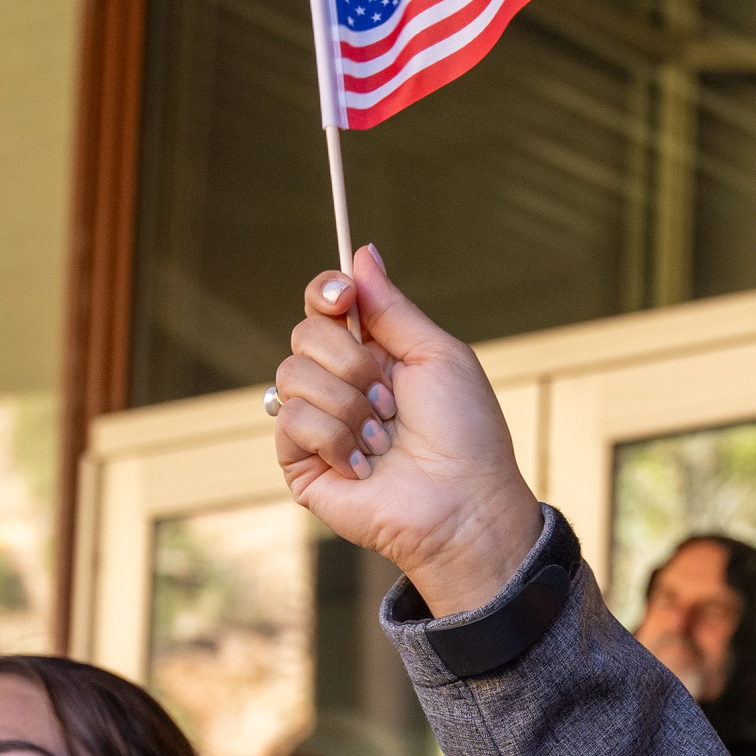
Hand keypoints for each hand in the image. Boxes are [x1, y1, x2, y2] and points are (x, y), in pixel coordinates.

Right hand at [272, 248, 546, 617]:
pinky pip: (290, 419)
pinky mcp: (300, 462)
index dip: (328, 292)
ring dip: (349, 405)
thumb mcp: (437, 355)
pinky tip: (364, 465)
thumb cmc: (465, 434)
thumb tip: (361, 252)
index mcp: (373, 354)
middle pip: (304, 333)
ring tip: (383, 438)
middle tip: (391, 399)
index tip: (346, 298)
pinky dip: (334, 439)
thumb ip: (392, 307)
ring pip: (291, 374)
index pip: (326, 305)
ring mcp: (317, 423)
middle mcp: (340, 384)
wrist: (462, 504)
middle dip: (352, 362)